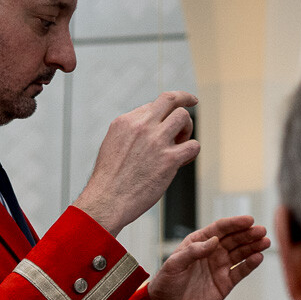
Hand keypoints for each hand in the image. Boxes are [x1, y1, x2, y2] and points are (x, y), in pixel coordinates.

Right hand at [74, 91, 199, 234]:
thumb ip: (130, 133)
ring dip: (187, 128)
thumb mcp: (112, 145)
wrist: (107, 200)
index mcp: (125, 121)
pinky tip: (184, 160)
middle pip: (171, 99)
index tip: (170, 114)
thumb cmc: (109, 180)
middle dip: (185, 99)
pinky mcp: (169, 159)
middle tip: (193, 102)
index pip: (152, 105)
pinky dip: (192, 151)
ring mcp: (156, 141)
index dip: (163, 112)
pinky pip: (193, 145)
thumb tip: (149, 128)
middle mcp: (142, 126)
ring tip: (181, 142)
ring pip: (184, 117)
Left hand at [146, 216, 269, 299]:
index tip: (248, 220)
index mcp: (198, 243)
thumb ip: (193, 251)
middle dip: (248, 234)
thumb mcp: (174, 264)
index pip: (219, 229)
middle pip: (233, 239)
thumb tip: (214, 241)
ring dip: (253, 247)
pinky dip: (250, 264)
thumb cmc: (166, 283)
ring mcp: (220, 267)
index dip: (234, 224)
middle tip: (261, 231)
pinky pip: (241, 271)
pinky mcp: (225, 283)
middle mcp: (211, 252)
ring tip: (265, 242)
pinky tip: (258, 257)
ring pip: (241, 253)